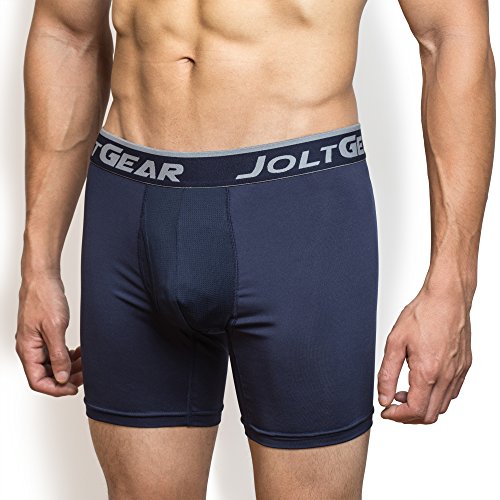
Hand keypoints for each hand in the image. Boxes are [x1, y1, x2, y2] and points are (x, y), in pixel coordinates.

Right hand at [15, 274, 82, 395]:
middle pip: (47, 375)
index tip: (73, 388)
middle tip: (85, 375)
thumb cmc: (44, 298)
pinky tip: (80, 352)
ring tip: (86, 362)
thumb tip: (62, 377)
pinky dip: (68, 355)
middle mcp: (30, 348)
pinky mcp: (46, 334)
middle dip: (67, 377)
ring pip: (53, 364)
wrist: (43, 278)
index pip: (38, 381)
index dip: (56, 389)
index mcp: (28, 350)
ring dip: (70, 366)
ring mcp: (38, 341)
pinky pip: (56, 352)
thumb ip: (58, 354)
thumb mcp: (55, 328)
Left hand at [377, 285, 471, 423]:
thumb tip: (383, 397)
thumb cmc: (423, 314)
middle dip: (408, 416)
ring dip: (422, 406)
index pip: (414, 410)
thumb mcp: (395, 342)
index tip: (386, 411)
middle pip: (429, 415)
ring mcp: (458, 372)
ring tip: (404, 392)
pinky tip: (422, 383)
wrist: (447, 298)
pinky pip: (451, 393)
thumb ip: (387, 374)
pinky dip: (435, 396)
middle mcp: (446, 376)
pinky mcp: (464, 367)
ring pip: (442, 406)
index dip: (396, 416)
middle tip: (392, 404)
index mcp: (428, 372)